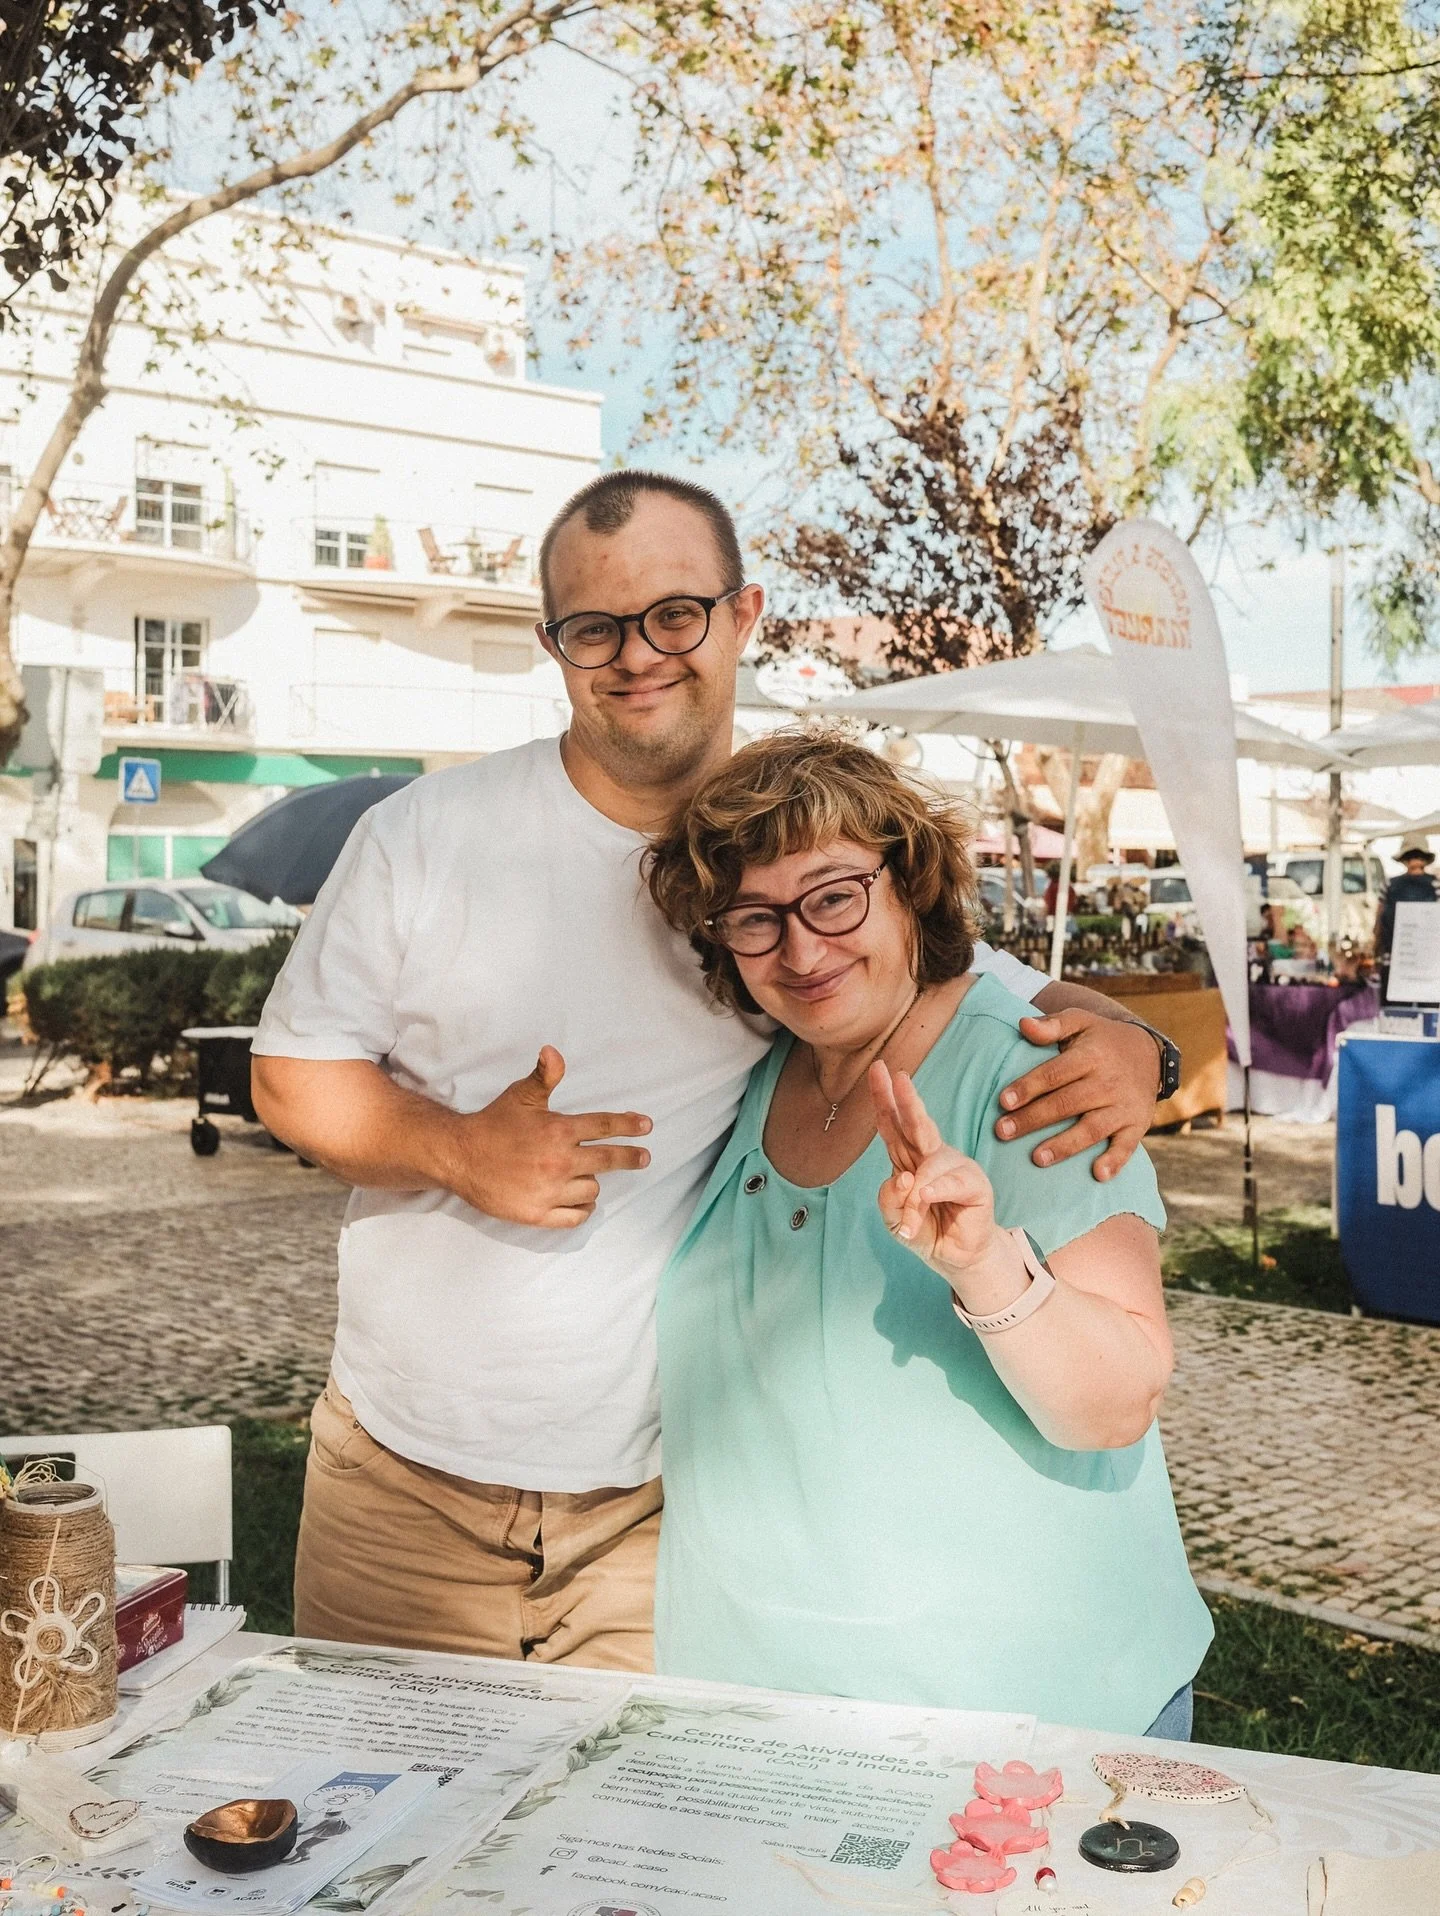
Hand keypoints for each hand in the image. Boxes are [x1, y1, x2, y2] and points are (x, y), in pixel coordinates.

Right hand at [441, 1046, 651, 1228]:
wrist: (460, 1157)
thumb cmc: (494, 1124)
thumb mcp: (521, 1096)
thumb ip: (544, 1076)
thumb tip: (554, 1051)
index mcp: (558, 1131)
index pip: (603, 1127)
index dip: (628, 1125)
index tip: (646, 1127)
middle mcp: (559, 1162)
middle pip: (608, 1160)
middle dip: (630, 1157)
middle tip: (644, 1158)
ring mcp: (550, 1191)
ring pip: (592, 1189)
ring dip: (591, 1180)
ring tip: (584, 1174)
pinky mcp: (538, 1214)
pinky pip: (576, 1216)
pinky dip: (583, 1209)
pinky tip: (582, 1200)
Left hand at [870, 1060, 1002, 1281]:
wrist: (955, 1258)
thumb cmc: (925, 1231)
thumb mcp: (894, 1220)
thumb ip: (890, 1200)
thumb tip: (902, 1178)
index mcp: (908, 1158)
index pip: (893, 1124)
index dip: (883, 1098)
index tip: (876, 1069)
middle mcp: (931, 1156)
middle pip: (916, 1123)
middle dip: (907, 1099)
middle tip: (899, 1077)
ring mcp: (955, 1168)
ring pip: (929, 1164)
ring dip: (915, 1192)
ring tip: (910, 1217)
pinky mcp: (975, 1185)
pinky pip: (952, 1182)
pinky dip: (935, 1190)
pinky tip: (926, 1196)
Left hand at [994, 1011, 1158, 1180]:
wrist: (1149, 1053)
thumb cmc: (1100, 1039)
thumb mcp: (1080, 1021)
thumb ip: (1052, 1025)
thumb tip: (1023, 1025)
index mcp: (1091, 1056)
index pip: (1054, 1073)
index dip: (1028, 1087)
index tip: (1003, 1102)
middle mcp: (1107, 1082)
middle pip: (1067, 1104)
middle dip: (1033, 1119)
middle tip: (1002, 1132)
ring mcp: (1123, 1106)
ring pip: (1092, 1128)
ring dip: (1065, 1145)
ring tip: (1037, 1159)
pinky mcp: (1137, 1125)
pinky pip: (1127, 1146)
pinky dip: (1115, 1161)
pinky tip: (1098, 1175)